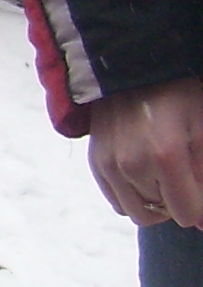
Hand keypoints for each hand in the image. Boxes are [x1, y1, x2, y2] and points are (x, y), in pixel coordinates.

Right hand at [88, 78, 202, 228]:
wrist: (135, 66)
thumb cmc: (181, 96)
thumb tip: (202, 220)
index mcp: (166, 155)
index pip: (188, 214)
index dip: (201, 208)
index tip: (201, 188)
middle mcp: (131, 164)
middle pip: (161, 214)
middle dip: (177, 202)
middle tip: (184, 175)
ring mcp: (108, 164)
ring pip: (137, 212)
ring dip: (154, 200)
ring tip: (164, 173)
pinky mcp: (95, 161)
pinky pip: (117, 200)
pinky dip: (133, 194)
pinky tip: (144, 169)